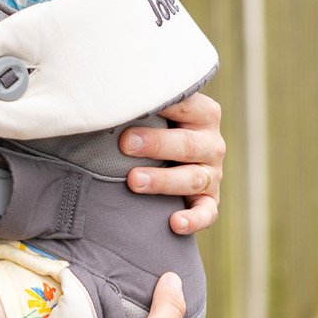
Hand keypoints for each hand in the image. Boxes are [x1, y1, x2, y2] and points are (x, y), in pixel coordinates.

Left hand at [119, 92, 223, 233]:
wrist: (169, 154)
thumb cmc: (153, 126)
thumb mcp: (154, 111)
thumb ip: (142, 102)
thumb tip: (105, 94)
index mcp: (202, 113)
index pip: (184, 106)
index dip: (158, 108)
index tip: (129, 109)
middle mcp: (211, 142)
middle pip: (187, 144)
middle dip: (156, 144)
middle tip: (125, 144)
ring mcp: (212, 173)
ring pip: (193, 178)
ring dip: (163, 180)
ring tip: (134, 181)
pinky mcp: (210, 200)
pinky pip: (207, 212)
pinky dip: (194, 219)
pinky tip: (175, 223)